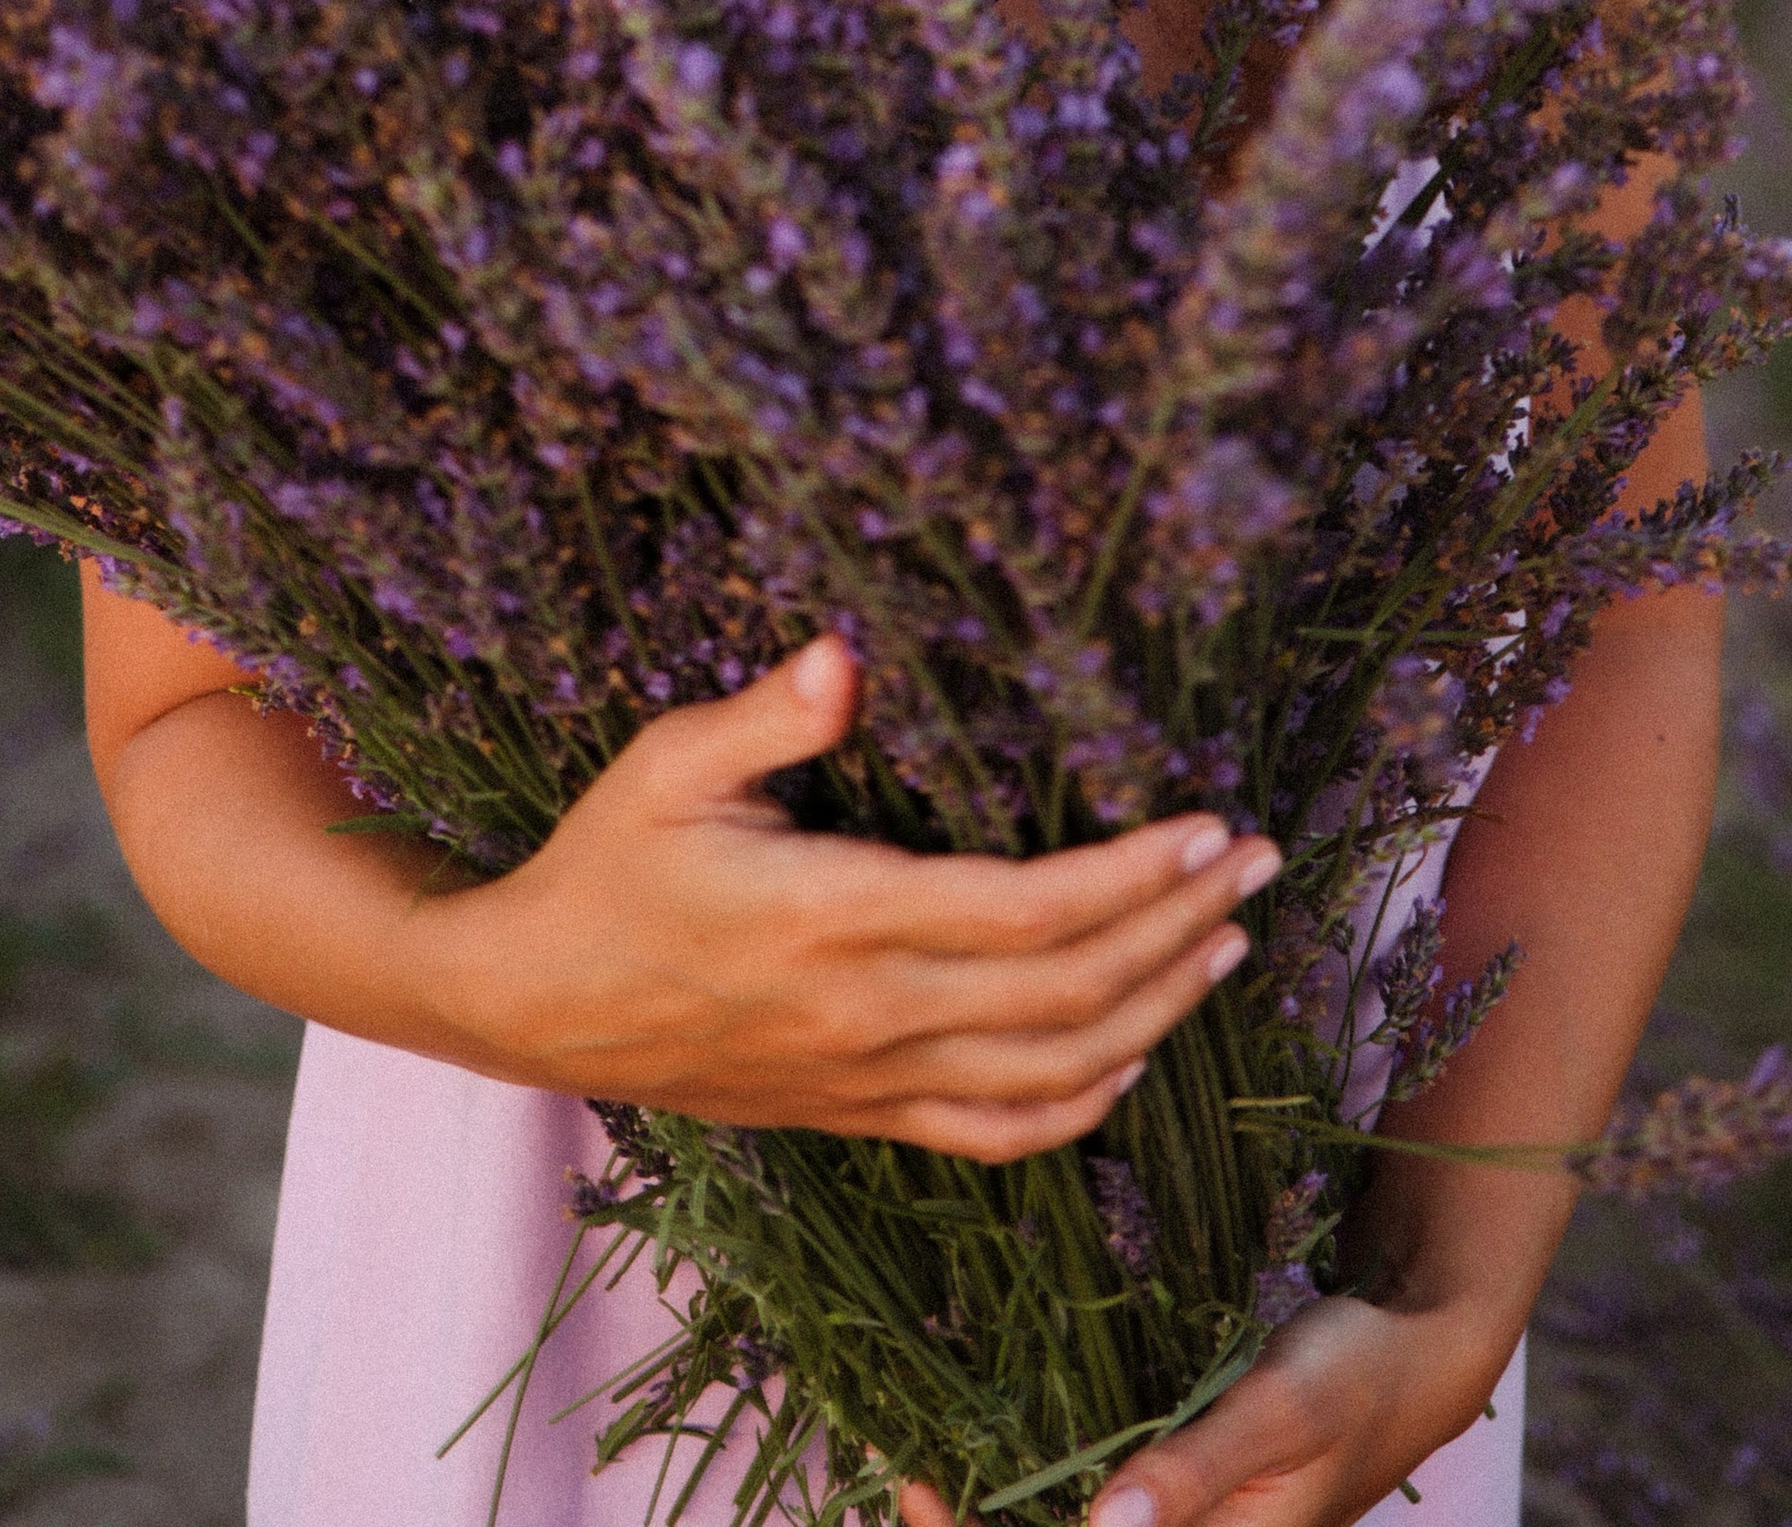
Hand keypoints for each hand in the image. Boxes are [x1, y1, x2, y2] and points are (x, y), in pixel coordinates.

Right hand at [412, 635, 1279, 1159]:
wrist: (532, 1003)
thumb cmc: (604, 864)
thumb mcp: (666, 765)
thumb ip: (765, 715)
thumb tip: (845, 655)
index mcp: (833, 919)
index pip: (1025, 911)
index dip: (1131, 874)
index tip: (1208, 822)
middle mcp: (867, 1014)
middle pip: (1068, 993)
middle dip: (1179, 927)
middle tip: (1258, 866)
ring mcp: (866, 1079)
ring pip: (1051, 1075)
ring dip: (1156, 1013)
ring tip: (1225, 944)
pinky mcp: (856, 1115)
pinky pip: (993, 1136)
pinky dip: (1079, 1106)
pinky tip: (1131, 1059)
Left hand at [896, 1293, 1513, 1526]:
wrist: (1413, 1353)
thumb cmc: (1352, 1376)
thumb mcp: (1279, 1409)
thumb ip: (1196, 1469)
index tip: (922, 1484)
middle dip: (977, 1524)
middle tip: (910, 1464)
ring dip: (999, 1502)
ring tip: (934, 1441)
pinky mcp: (1173, 1497)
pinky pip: (1088, 1500)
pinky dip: (1038, 1470)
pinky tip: (997, 1419)